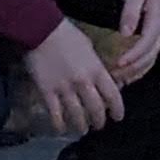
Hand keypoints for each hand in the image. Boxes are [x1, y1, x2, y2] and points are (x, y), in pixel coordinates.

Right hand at [21, 18, 125, 136]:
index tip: (117, 117)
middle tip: (99, 125)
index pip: (113, 96)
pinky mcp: (47, 92)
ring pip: (77, 115)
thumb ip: (95, 66)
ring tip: (81, 130)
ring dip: (81, 126)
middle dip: (99, 121)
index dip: (117, 109)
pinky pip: (55, 114)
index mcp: (96, 69)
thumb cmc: (67, 35)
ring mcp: (65, 88)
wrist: (41, 29)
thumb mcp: (89, 48)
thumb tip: (99, 79)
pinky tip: (61, 128)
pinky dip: (59, 124)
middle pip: (96, 110)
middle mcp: (83, 82)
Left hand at [110, 0, 159, 86]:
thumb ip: (130, 11)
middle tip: (113, 76)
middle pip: (149, 56)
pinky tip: (127, 76)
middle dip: (132, 69)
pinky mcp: (157, 39)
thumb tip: (125, 32)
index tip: (118, 63)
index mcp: (158, 21)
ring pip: (150, 60)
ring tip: (117, 80)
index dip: (133, 55)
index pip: (146, 43)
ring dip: (135, 72)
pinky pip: (150, 58)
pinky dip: (139, 69)